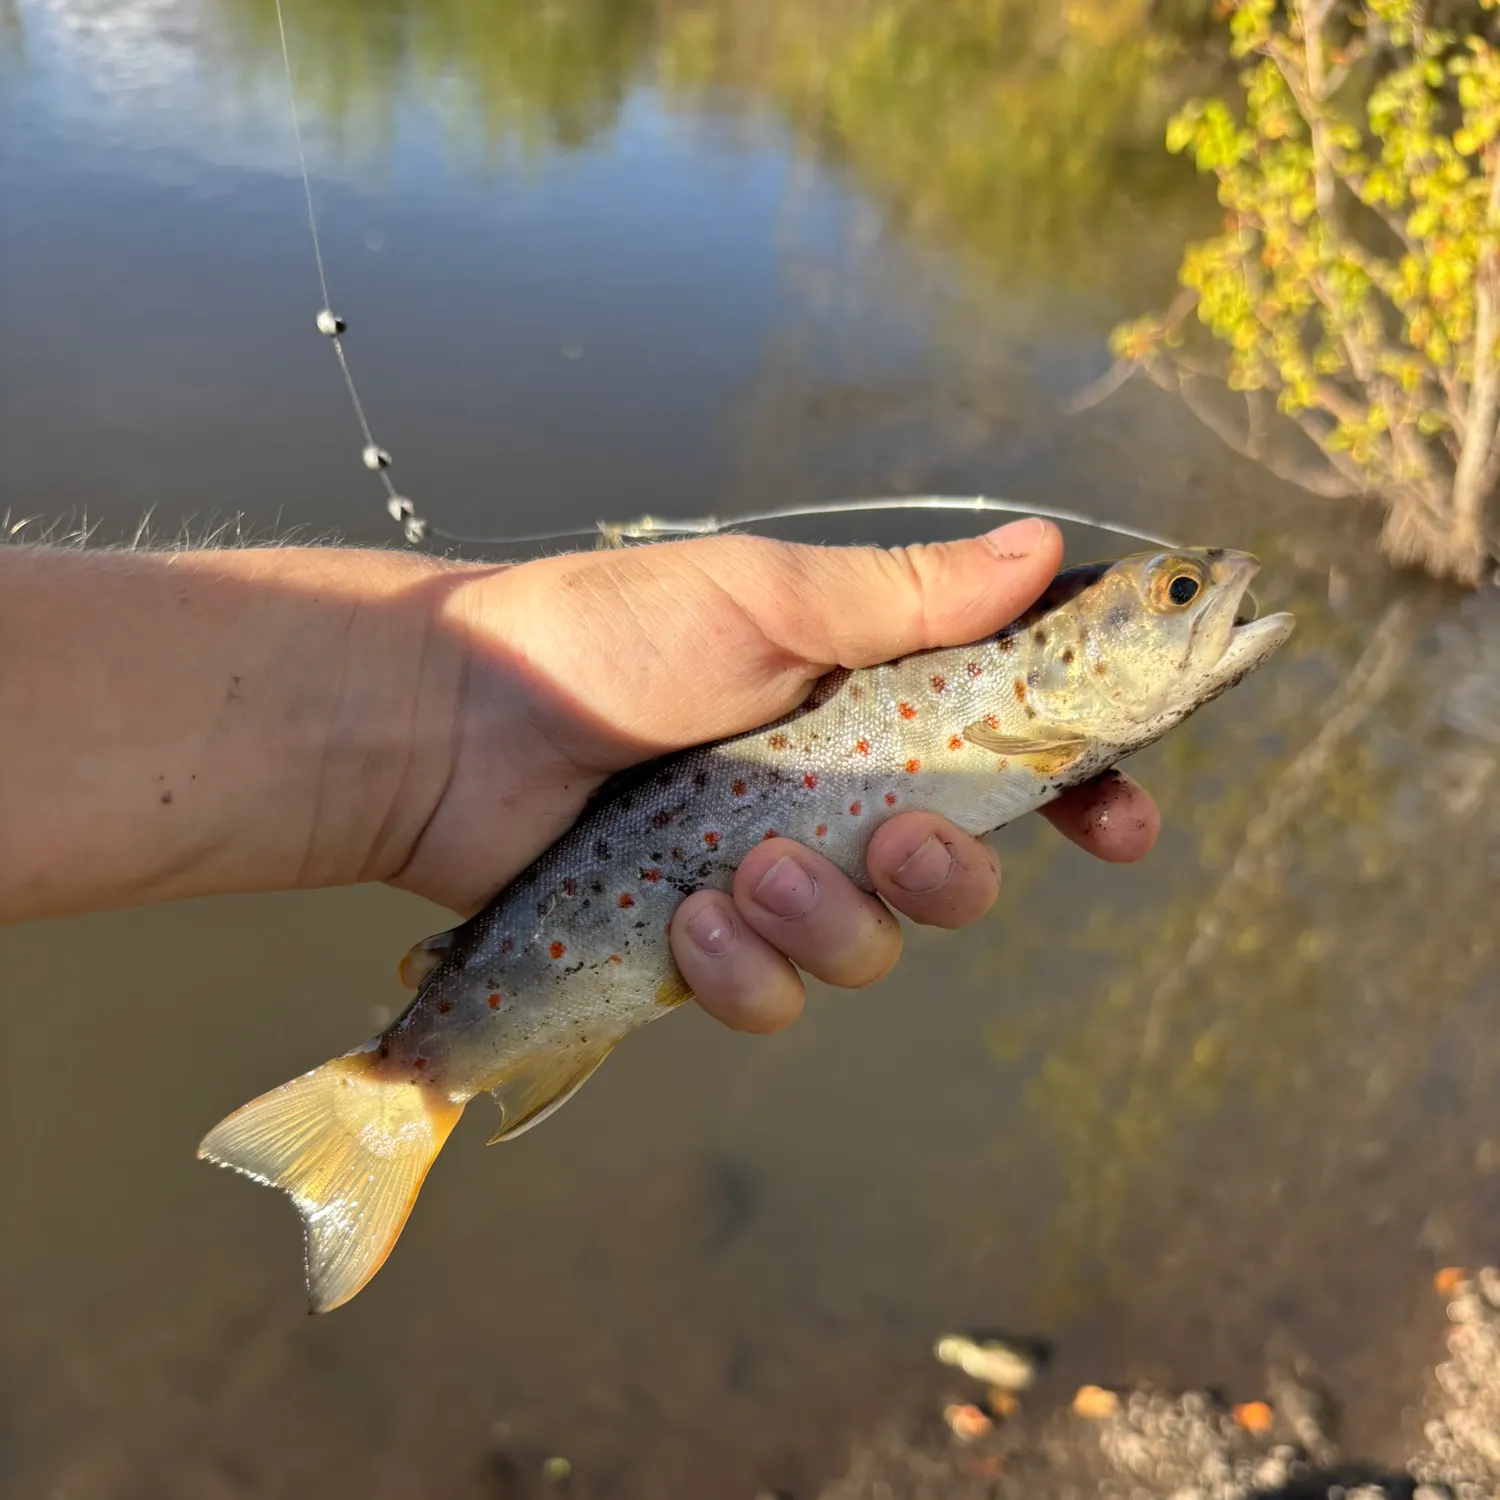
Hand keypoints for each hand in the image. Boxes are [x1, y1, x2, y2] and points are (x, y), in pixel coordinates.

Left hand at [395, 518, 1158, 1032]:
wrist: (454, 721)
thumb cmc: (606, 636)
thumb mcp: (768, 596)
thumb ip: (908, 597)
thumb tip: (1043, 548)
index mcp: (864, 709)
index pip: (1008, 759)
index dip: (1081, 795)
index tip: (1123, 824)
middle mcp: (830, 801)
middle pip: (959, 877)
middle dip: (950, 876)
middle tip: (898, 843)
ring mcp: (764, 881)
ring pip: (870, 951)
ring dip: (822, 920)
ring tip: (738, 868)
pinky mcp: (698, 947)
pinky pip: (770, 998)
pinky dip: (738, 967)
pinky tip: (682, 914)